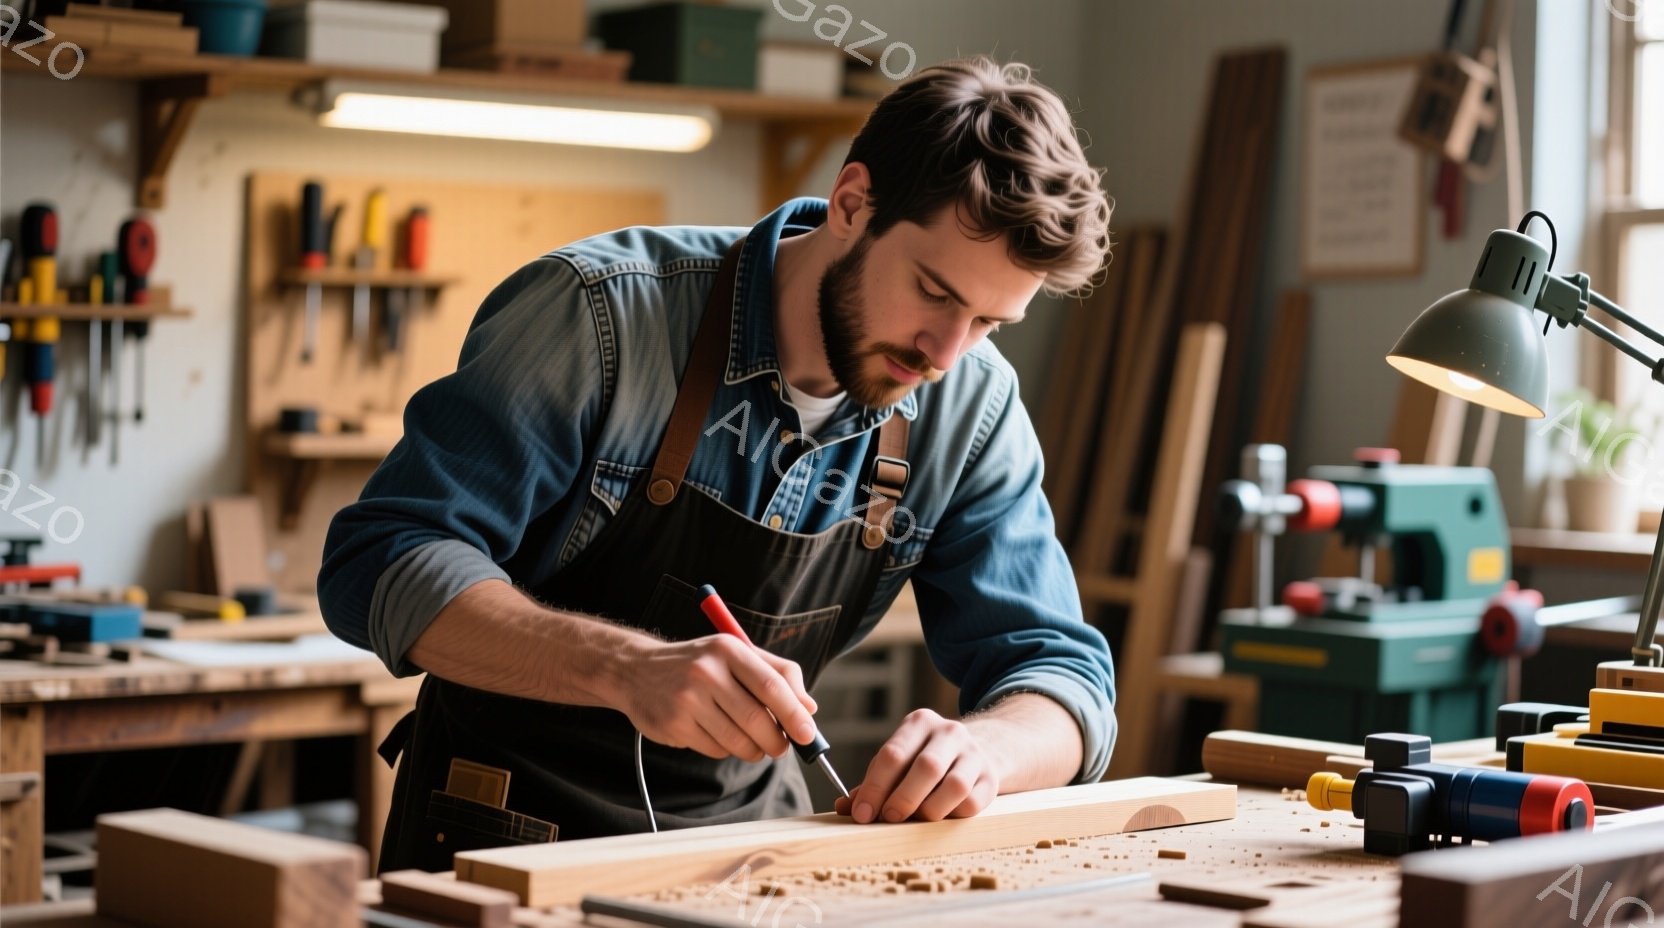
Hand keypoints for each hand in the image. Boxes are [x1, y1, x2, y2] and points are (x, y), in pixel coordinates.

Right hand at [619, 635, 816, 762]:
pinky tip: (719, 735)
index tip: (809, 735)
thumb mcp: (736, 654)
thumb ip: (777, 674)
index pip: (771, 686)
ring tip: (754, 745)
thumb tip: (810, 708)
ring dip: (754, 750)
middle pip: (756, 719)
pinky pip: (715, 749)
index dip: (794, 715)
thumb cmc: (698, 663)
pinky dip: (727, 750)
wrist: (636, 670)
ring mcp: (686, 700)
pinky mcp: (673, 725)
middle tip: (782, 748)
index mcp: (728, 649)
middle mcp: (706, 672)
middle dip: (777, 741)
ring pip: (737, 741)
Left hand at [834, 709, 999, 822]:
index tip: (862, 813)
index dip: (875, 787)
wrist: (978, 751)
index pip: (893, 754)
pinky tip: (940, 816)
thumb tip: (844, 807)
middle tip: (888, 818)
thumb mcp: (899, 762)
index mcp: (919, 723)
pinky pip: (972, 803)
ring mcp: (974, 754)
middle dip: (903, 798)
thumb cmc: (924, 761)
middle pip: (926, 767)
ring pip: (954, 786)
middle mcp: (949, 732)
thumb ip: (872, 784)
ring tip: (916, 819)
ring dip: (930, 809)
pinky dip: (952, 816)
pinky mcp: (990, 778)